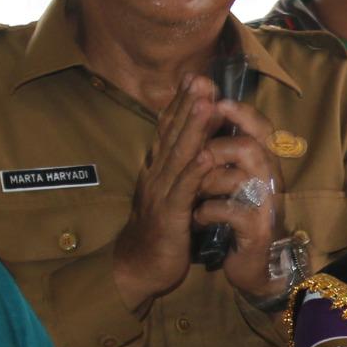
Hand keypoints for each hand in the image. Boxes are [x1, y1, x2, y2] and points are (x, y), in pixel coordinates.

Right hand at [111, 75, 223, 308]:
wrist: (139, 267)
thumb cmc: (160, 232)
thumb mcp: (171, 196)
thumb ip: (181, 172)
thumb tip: (195, 149)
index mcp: (158, 170)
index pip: (170, 131)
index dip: (182, 104)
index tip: (196, 78)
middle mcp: (157, 175)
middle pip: (173, 135)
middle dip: (188, 105)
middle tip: (202, 78)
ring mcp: (161, 194)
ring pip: (179, 156)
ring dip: (193, 128)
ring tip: (207, 103)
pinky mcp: (169, 216)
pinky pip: (183, 190)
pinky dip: (194, 171)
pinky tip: (205, 153)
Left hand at [193, 94, 288, 298]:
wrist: (250, 264)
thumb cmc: (235, 216)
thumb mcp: (228, 179)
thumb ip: (220, 149)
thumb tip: (201, 111)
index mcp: (262, 165)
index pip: (262, 128)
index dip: (243, 112)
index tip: (218, 99)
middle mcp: (269, 181)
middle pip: (254, 147)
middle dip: (221, 144)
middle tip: (200, 150)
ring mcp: (265, 206)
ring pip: (243, 177)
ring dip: (211, 180)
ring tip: (192, 189)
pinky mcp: (257, 231)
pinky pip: (233, 212)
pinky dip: (209, 212)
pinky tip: (197, 218)